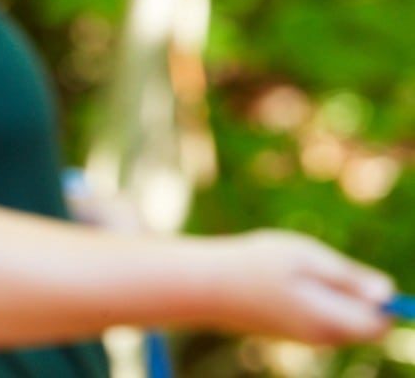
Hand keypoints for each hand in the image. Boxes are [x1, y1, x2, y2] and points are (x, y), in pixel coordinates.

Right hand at [204, 230, 393, 343]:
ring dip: (335, 297)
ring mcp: (304, 339)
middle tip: (322, 267)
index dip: (382, 299)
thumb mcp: (306, 257)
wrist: (205, 285)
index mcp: (329, 321)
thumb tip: (390, 294)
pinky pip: (321, 321)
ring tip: (297, 271)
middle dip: (358, 297)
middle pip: (364, 325)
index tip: (356, 273)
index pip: (380, 323)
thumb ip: (350, 278)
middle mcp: (321, 337)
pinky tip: (284, 283)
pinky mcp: (290, 334)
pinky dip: (316, 301)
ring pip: (343, 322)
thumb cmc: (255, 264)